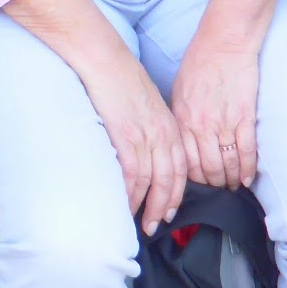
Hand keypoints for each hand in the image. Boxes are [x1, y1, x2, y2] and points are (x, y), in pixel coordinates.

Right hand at [75, 52, 189, 234]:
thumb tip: (144, 150)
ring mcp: (146, 138)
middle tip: (155, 225)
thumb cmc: (121, 80)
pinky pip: (133, 176)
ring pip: (153, 183)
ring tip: (141, 224)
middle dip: (164, 207)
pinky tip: (126, 207)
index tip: (169, 210)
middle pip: (171, 181)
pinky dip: (131, 195)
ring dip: (148, 207)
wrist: (106, 61)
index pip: (180, 168)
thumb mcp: (146, 105)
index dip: (177, 193)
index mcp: (170, 127)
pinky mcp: (127, 138)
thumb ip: (151, 129)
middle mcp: (163, 135)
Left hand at [169, 36, 259, 189]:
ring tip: (234, 186)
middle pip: (206, 168)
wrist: (225, 42)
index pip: (184, 160)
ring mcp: (223, 122)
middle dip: (213, 184)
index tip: (198, 185)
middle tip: (219, 190)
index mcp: (182, 118)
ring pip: (226, 164)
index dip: (192, 178)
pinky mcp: (244, 116)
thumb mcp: (179, 89)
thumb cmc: (201, 60)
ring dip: (231, 179)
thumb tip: (183, 137)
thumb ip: (181, 116)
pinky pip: (246, 151)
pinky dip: (248, 168)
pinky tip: (248, 178)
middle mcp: (200, 125)